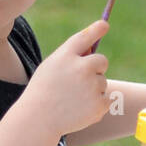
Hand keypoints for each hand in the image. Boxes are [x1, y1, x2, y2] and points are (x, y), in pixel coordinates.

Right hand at [25, 19, 109, 136]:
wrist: (39, 120)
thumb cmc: (43, 92)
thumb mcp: (50, 68)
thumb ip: (70, 57)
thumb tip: (92, 50)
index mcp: (66, 55)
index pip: (86, 37)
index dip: (97, 29)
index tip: (104, 25)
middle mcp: (82, 67)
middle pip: (102, 61)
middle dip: (96, 68)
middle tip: (81, 82)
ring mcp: (92, 86)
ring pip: (103, 82)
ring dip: (94, 89)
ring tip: (74, 100)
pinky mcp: (99, 104)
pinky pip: (106, 99)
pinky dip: (97, 105)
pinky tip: (80, 110)